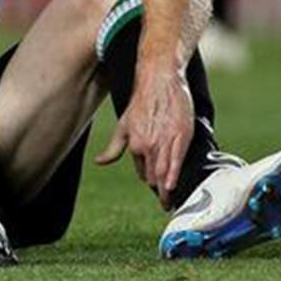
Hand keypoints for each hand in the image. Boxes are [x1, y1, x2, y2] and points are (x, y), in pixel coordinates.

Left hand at [94, 70, 194, 210]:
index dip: (149, 181)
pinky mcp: (181, 137)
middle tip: (166, 202)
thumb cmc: (142, 101)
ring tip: (170, 201)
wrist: (159, 79)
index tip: (157, 190)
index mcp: (135, 145)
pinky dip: (174, 177)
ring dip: (166, 190)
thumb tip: (99, 162)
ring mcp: (165, 142)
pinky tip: (173, 187)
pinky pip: (176, 163)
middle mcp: (148, 146)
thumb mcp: (124, 125)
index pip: (142, 173)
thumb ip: (114, 148)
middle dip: (159, 189)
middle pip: (153, 178)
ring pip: (164, 174)